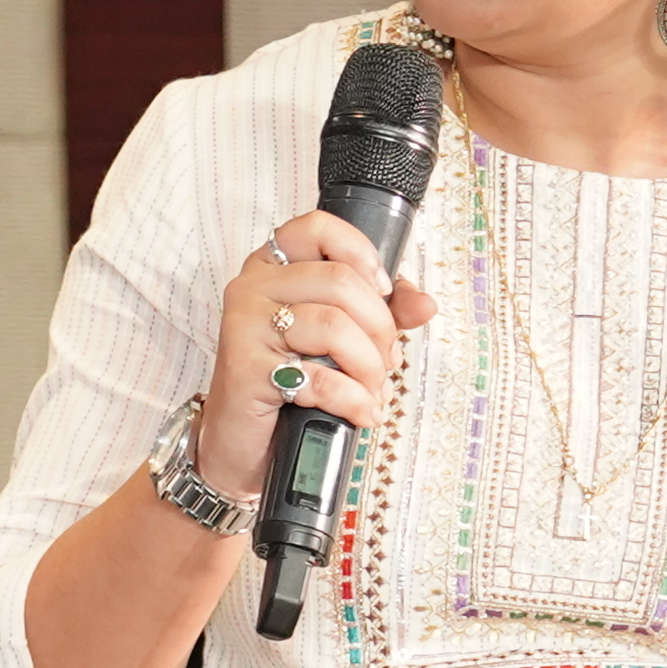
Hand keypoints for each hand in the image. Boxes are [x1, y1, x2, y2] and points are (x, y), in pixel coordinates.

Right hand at [191, 210, 432, 496]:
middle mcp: (252, 286)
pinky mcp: (246, 369)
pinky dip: (353, 399)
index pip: (317, 227)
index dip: (361, 254)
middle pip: (340, 281)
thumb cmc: (289, 380)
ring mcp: (245, 324)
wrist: (241, 440)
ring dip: (370, 367)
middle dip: (380, 328)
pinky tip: (362, 413)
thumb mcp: (335, 339)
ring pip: (334, 326)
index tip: (383, 291)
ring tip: (373, 392)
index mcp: (272, 266)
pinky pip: (319, 376)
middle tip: (387, 362)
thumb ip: (380, 312)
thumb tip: (425, 304)